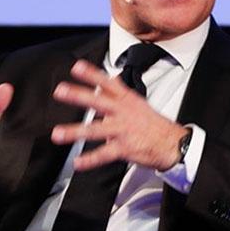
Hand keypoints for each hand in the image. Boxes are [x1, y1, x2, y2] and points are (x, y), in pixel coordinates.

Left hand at [50, 59, 184, 170]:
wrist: (172, 143)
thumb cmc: (152, 124)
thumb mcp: (137, 102)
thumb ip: (119, 92)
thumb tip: (109, 80)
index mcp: (126, 100)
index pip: (108, 83)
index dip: (92, 74)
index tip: (76, 67)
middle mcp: (123, 113)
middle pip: (99, 102)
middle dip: (79, 96)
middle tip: (61, 91)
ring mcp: (123, 131)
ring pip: (96, 130)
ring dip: (75, 132)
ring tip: (57, 134)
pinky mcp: (124, 148)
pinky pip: (104, 155)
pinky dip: (90, 160)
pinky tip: (78, 163)